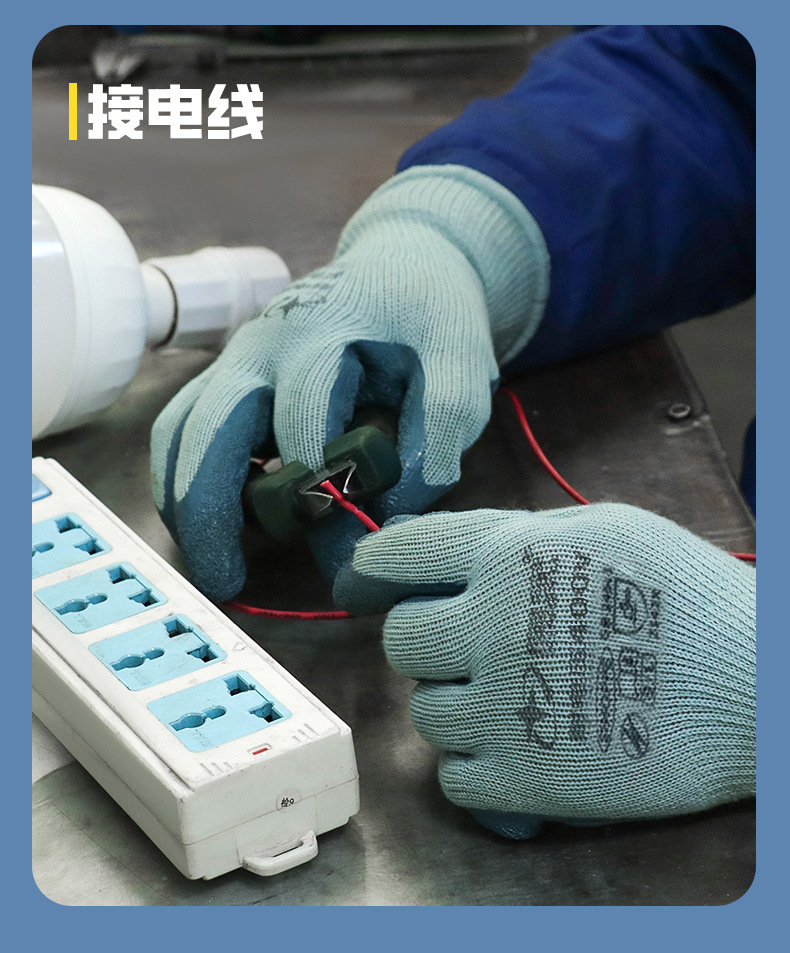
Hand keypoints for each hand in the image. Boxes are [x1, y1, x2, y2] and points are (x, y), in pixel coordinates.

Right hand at [151, 166, 547, 600]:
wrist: (399, 263)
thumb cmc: (430, 319)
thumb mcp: (462, 365)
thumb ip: (438, 433)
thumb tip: (384, 515)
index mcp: (323, 332)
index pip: (303, 416)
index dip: (319, 486)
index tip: (343, 546)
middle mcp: (262, 343)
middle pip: (211, 428)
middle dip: (212, 509)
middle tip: (229, 582)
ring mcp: (234, 357)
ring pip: (180, 432)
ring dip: (187, 503)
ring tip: (219, 566)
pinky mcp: (226, 374)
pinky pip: (182, 430)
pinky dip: (187, 481)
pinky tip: (215, 525)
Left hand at [334, 504, 755, 837]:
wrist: (758, 687)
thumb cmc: (688, 596)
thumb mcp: (603, 530)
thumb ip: (513, 533)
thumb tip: (432, 545)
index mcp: (508, 558)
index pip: (401, 555)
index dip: (372, 567)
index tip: (363, 581)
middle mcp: (491, 629)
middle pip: (401, 640)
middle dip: (428, 639)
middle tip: (473, 644)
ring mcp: (505, 710)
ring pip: (425, 712)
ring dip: (458, 703)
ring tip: (517, 697)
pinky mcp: (524, 781)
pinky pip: (452, 777)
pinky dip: (476, 763)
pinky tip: (520, 744)